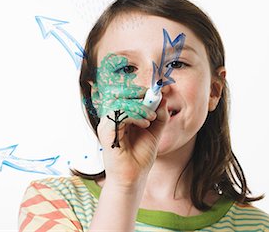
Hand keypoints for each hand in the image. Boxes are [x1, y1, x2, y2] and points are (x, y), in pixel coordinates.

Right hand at [91, 54, 168, 188]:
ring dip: (140, 107)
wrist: (133, 178)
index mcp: (120, 116)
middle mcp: (111, 118)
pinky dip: (135, 115)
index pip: (125, 95)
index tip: (157, 92)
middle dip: (140, 95)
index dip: (139, 90)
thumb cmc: (140, 157)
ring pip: (121, 103)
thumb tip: (162, 98)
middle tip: (155, 99)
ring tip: (152, 118)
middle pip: (121, 95)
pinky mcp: (106, 131)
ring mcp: (107, 124)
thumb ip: (159, 116)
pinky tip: (145, 124)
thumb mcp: (154, 132)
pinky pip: (120, 114)